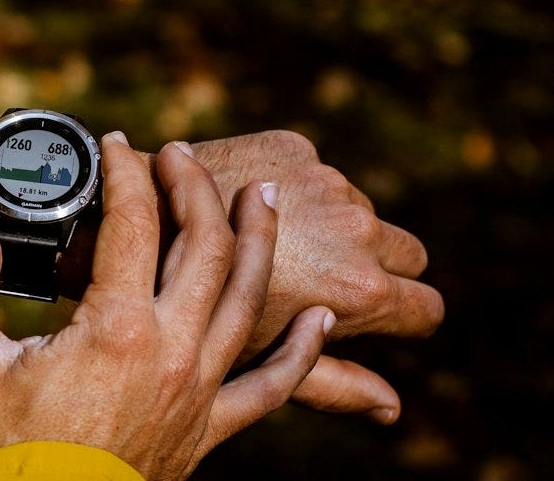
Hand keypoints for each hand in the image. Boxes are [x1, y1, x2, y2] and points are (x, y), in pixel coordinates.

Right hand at [0, 135, 332, 478]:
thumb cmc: (1, 451)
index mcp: (116, 328)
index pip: (132, 222)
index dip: (125, 171)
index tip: (116, 144)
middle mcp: (172, 350)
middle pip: (205, 246)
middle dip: (195, 188)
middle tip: (184, 154)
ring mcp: (199, 390)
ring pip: (248, 299)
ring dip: (260, 241)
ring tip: (266, 197)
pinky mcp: (208, 429)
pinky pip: (273, 387)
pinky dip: (304, 353)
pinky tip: (323, 322)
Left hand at [181, 130, 444, 422]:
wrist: (131, 228)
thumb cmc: (188, 316)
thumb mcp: (259, 364)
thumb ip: (334, 384)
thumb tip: (392, 410)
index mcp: (357, 290)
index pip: (423, 308)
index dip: (403, 318)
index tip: (377, 318)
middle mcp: (355, 230)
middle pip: (407, 252)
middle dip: (380, 266)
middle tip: (327, 279)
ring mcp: (326, 183)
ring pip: (360, 209)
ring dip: (332, 224)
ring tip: (274, 242)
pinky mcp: (293, 145)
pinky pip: (316, 172)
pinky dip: (294, 186)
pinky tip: (245, 204)